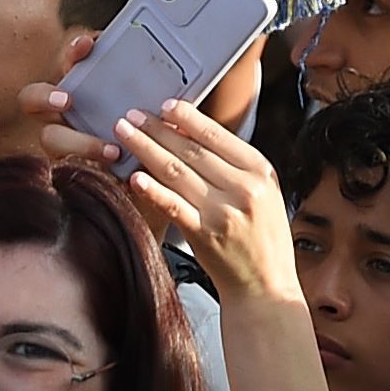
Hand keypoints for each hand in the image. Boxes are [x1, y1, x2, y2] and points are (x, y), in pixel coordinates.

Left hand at [95, 98, 301, 303]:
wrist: (266, 285)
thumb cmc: (262, 237)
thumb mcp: (263, 193)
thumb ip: (233, 165)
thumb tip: (190, 134)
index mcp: (261, 172)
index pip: (218, 136)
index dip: (188, 118)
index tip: (165, 105)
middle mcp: (244, 188)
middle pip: (192, 151)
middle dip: (157, 129)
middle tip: (132, 114)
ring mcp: (223, 212)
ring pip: (177, 172)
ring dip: (145, 149)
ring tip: (123, 133)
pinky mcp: (204, 234)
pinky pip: (173, 206)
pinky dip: (152, 189)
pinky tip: (134, 176)